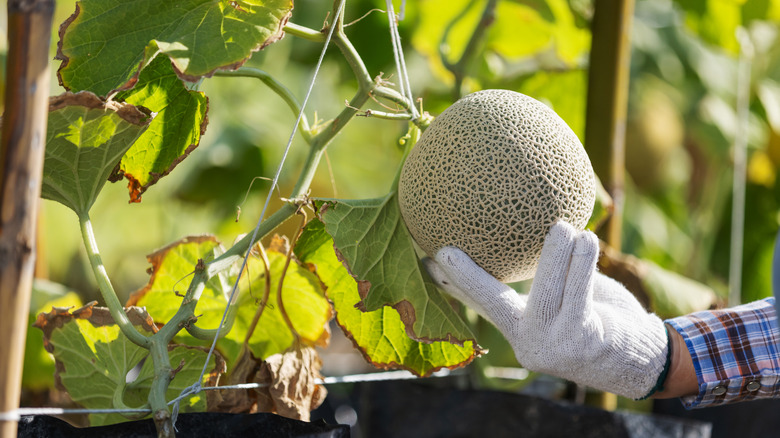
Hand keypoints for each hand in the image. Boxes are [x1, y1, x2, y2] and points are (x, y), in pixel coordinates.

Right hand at [423, 221, 669, 398]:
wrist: (642, 359)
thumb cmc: (600, 319)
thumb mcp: (566, 300)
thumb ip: (546, 276)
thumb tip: (534, 228)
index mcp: (519, 332)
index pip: (481, 306)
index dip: (455, 284)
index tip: (429, 262)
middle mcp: (530, 344)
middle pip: (494, 304)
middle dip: (468, 278)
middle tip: (447, 251)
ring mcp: (554, 345)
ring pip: (544, 290)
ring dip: (555, 252)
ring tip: (562, 225)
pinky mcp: (582, 338)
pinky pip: (578, 291)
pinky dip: (581, 260)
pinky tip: (586, 239)